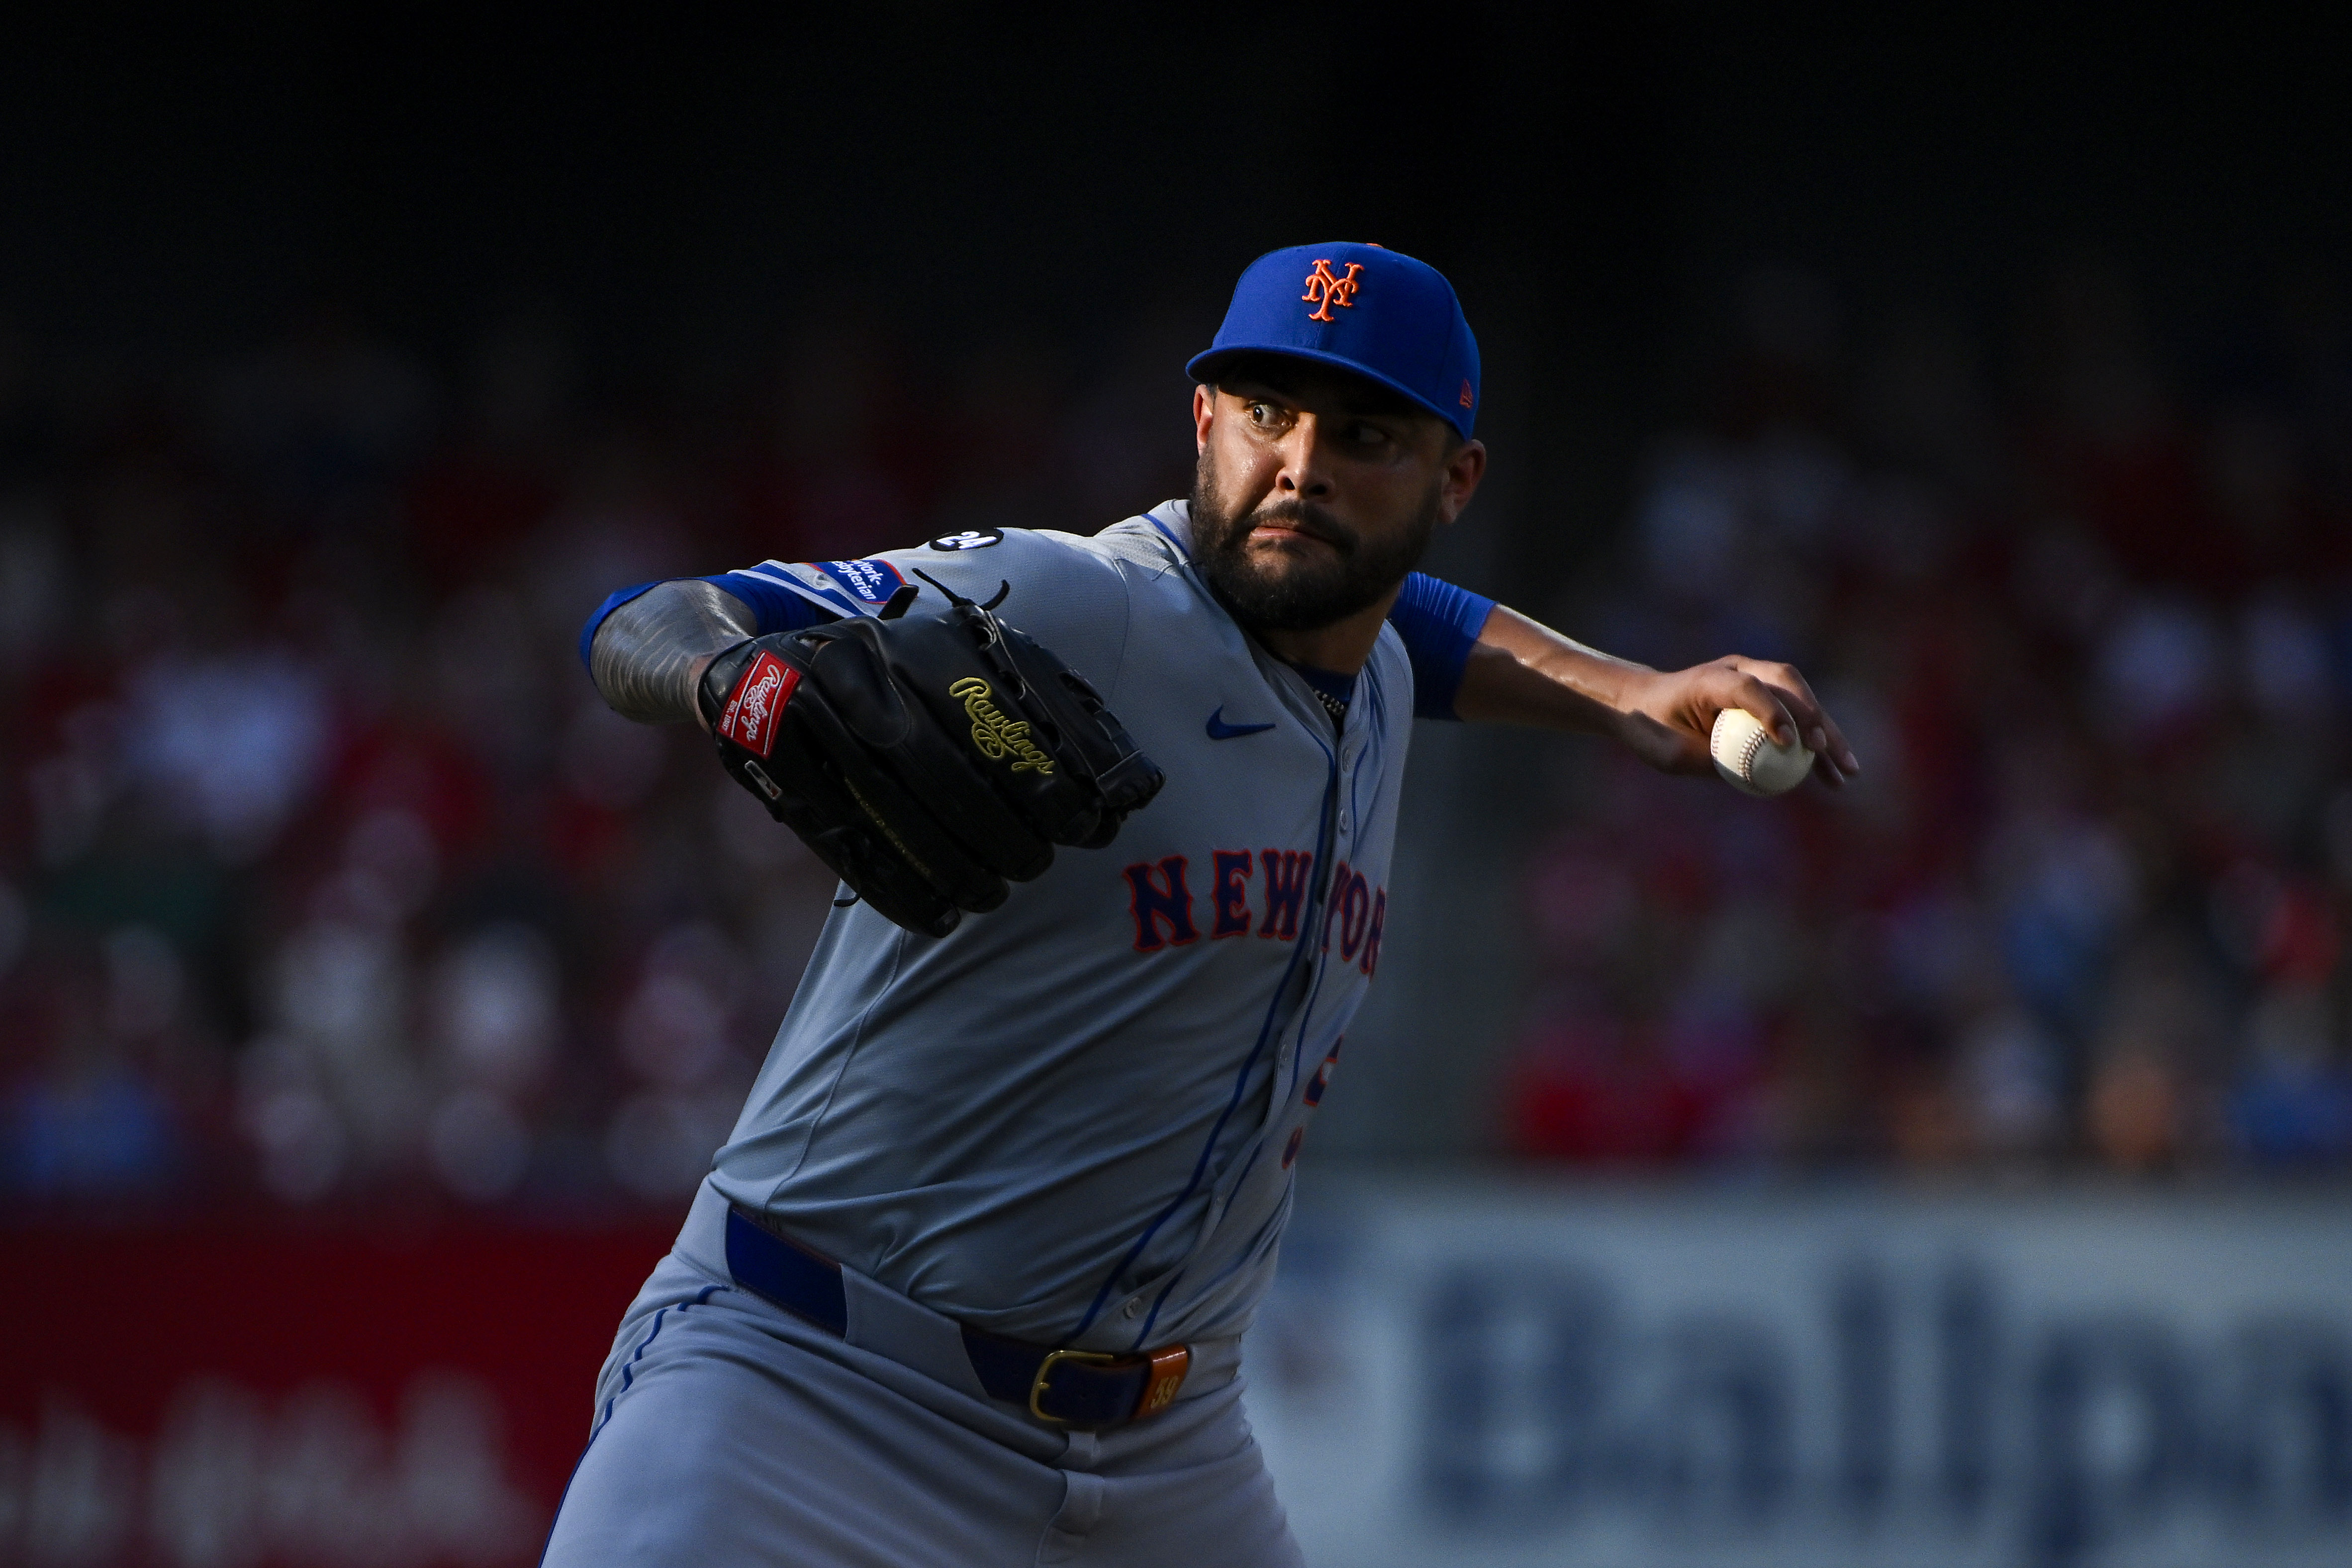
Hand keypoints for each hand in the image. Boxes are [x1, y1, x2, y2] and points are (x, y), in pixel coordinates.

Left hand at [1613, 656, 1859, 787]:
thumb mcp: (1670, 751)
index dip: (1771, 711)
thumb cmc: (1652, 728)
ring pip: (1801, 701)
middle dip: (1813, 717)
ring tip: (1847, 770)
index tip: (1788, 743)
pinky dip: (1815, 746)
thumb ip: (1708, 758)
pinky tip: (1833, 775)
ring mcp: (1757, 681)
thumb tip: (1756, 774)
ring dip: (1826, 735)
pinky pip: (1798, 719)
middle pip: (1787, 685)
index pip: (1748, 687)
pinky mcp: (1766, 700)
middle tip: (1823, 750)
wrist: (1646, 706)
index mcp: (1710, 678)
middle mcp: (1739, 671)